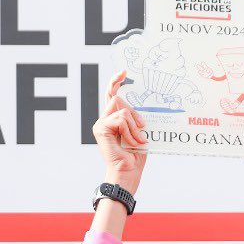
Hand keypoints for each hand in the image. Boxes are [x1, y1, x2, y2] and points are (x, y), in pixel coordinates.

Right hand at [93, 71, 145, 187]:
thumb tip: (140, 107)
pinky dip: (130, 131)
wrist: (128, 171)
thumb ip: (136, 117)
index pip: (112, 95)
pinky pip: (121, 119)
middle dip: (134, 114)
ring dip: (135, 126)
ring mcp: (101, 123)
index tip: (124, 71)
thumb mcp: (139, 131)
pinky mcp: (100, 128)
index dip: (116, 81)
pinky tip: (130, 142)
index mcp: (113, 119)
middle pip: (118, 98)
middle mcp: (104, 119)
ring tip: (137, 141)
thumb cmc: (135, 155)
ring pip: (123, 110)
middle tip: (143, 128)